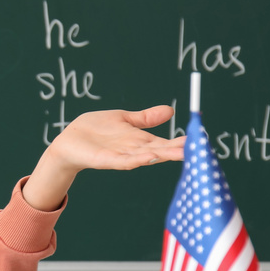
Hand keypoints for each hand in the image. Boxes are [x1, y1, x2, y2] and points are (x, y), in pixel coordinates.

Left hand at [23, 106, 185, 211]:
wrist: (69, 141)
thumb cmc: (95, 131)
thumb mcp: (124, 119)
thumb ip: (146, 118)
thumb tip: (171, 110)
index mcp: (140, 140)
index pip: (166, 142)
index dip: (182, 141)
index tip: (200, 138)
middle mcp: (134, 150)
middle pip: (161, 151)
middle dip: (179, 151)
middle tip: (200, 150)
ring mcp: (121, 156)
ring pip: (146, 157)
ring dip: (163, 156)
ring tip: (180, 154)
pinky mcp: (106, 160)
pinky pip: (124, 161)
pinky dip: (137, 159)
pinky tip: (150, 156)